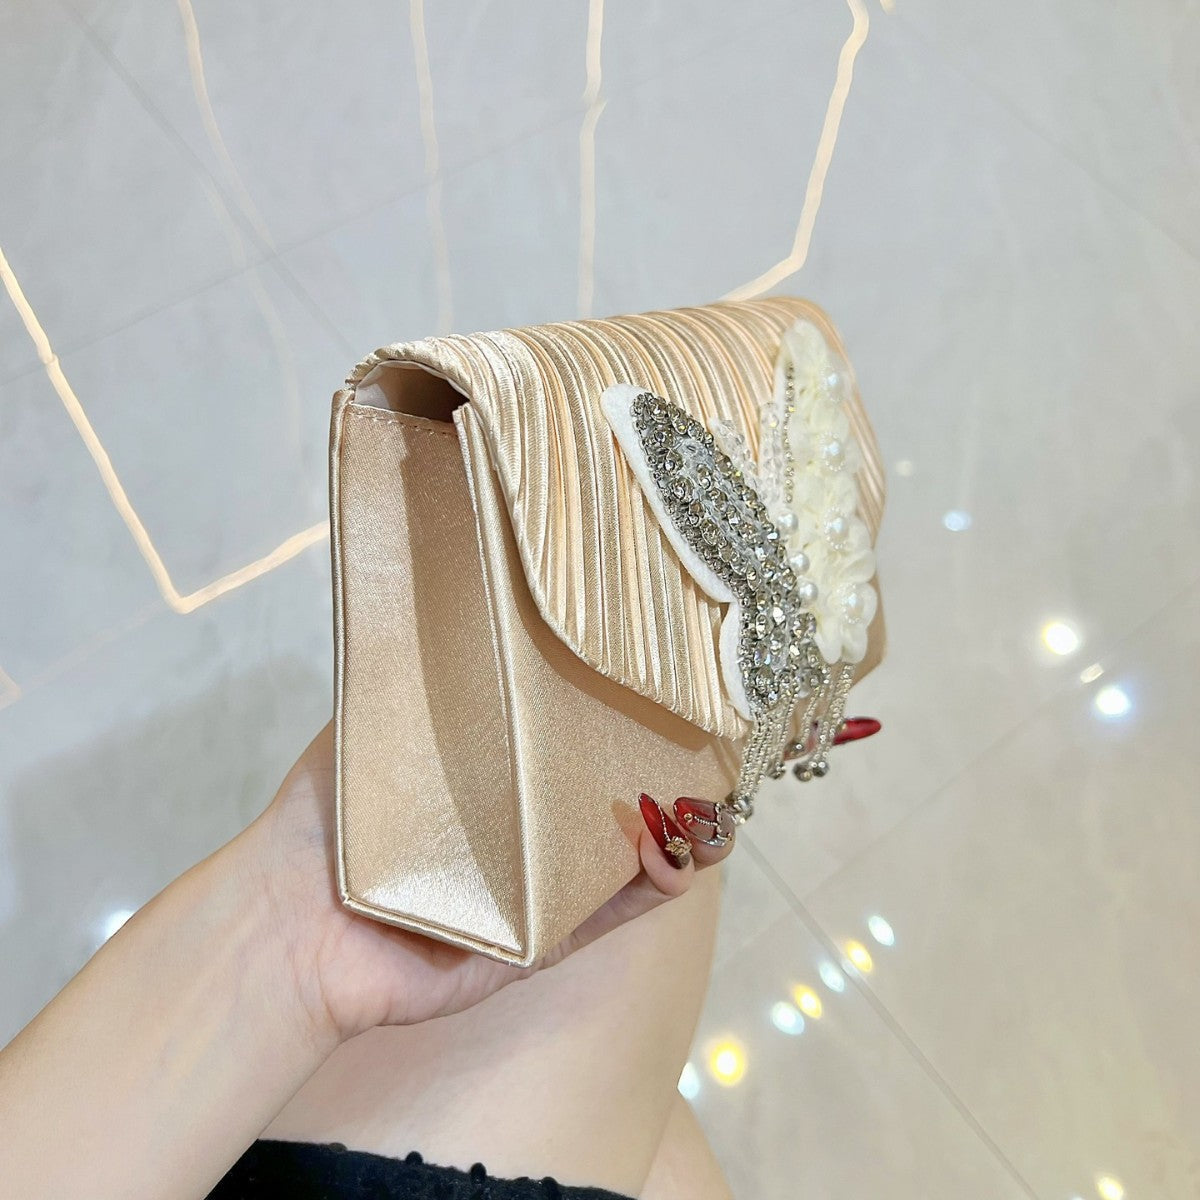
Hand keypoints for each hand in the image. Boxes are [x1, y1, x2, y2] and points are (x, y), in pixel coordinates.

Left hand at [248, 723, 734, 1045]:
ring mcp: (532, 893)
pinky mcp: (535, 944)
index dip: (610, 717)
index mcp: (488, 788)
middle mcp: (517, 838)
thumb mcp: (372, 728)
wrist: (287, 921)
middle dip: (656, 771)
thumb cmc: (325, 820)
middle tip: (703, 732)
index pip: (563, 747)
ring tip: (717, 793)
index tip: (651, 680)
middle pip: (603, 801)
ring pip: (621, 859)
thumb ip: (415, 680)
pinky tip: (688, 856)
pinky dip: (650, 890)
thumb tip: (443, 593)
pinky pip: (604, 918)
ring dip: (674, 831)